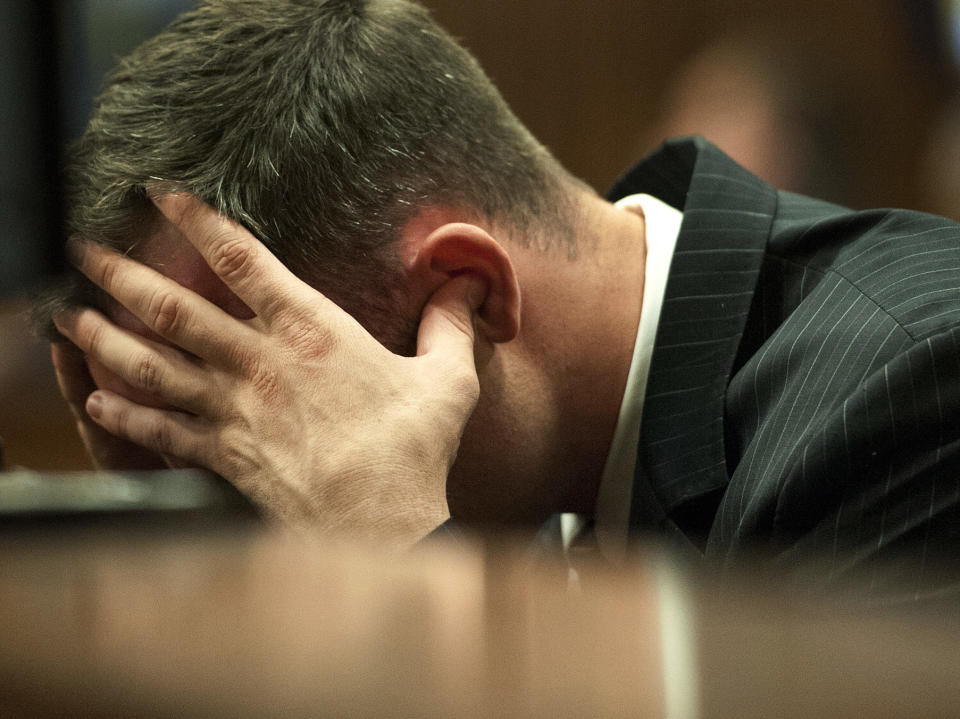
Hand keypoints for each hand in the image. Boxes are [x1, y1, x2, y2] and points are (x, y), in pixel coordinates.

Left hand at [54, 195, 485, 546]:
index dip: (197, 220)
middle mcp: (260, 362)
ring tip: (68, 318)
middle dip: (121, 273)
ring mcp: (235, 409)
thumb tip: (470, 283)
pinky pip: (160, 430)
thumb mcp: (448, 379)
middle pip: (173, 308)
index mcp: (312, 330)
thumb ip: (451, 325)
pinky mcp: (225, 454)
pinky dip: (125, 416)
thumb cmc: (413, 449)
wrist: (381, 523)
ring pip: (151, 366)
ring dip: (103, 340)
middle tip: (82, 249)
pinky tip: (96, 404)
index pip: (241, 259)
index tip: (161, 194)